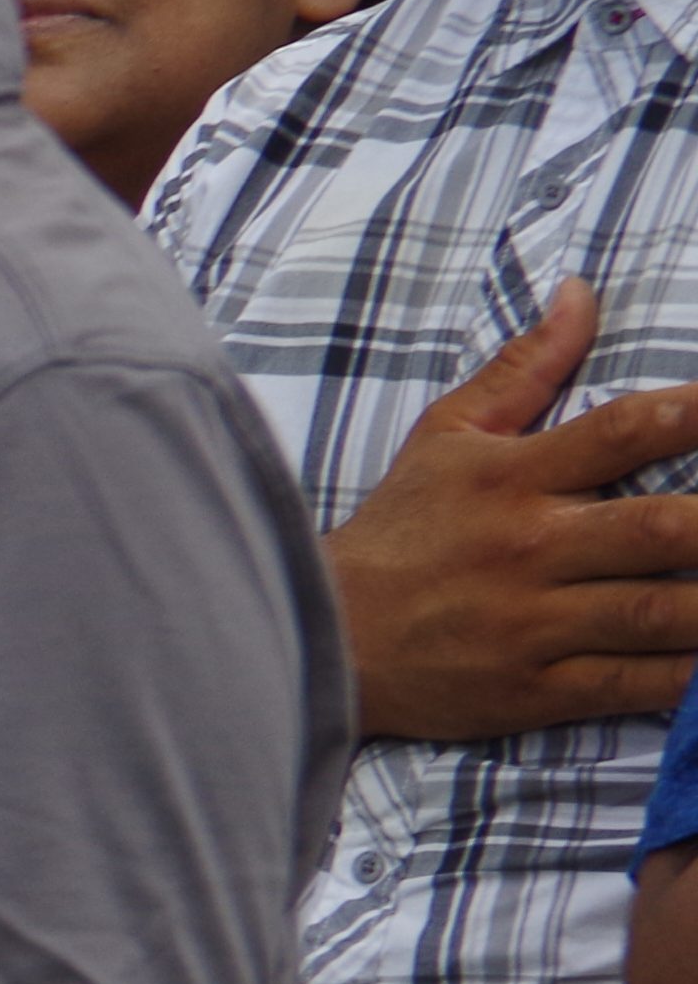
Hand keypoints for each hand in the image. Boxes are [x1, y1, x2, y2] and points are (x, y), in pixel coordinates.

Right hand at [326, 280, 697, 738]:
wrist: (323, 634)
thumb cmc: (399, 531)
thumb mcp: (446, 435)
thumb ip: (525, 367)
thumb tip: (582, 293)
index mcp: (511, 477)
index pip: (627, 429)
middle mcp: (528, 546)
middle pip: (665, 527)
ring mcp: (532, 624)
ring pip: (661, 612)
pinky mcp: (534, 690)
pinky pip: (633, 685)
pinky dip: (689, 680)